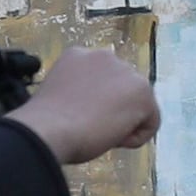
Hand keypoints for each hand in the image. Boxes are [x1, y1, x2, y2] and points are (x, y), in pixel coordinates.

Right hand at [11, 47, 159, 166]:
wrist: (48, 130)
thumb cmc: (45, 123)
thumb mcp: (58, 96)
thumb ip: (77, 93)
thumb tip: (87, 108)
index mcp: (79, 55)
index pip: (101, 80)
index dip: (93, 103)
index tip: (79, 118)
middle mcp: (105, 56)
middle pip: (122, 89)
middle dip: (113, 109)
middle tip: (91, 128)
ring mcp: (126, 72)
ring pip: (137, 105)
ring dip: (123, 122)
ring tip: (99, 133)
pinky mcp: (143, 92)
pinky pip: (150, 122)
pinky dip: (135, 138)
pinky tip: (114, 140)